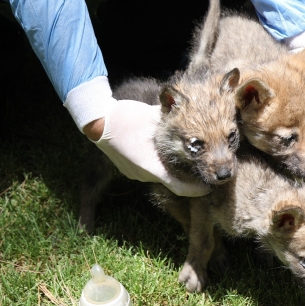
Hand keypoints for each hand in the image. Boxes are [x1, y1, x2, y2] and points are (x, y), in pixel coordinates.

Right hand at [87, 100, 209, 196]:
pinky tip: (161, 154)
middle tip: (199, 168)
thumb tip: (189, 115)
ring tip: (183, 159)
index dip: (195, 190)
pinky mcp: (127, 169)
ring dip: (170, 170)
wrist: (96, 122)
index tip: (208, 188)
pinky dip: (158, 166)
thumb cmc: (124, 119)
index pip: (179, 187)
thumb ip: (171, 120)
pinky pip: (148, 171)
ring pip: (159, 175)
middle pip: (170, 180)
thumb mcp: (152, 117)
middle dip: (185, 177)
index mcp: (151, 166)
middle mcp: (143, 174)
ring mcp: (134, 173)